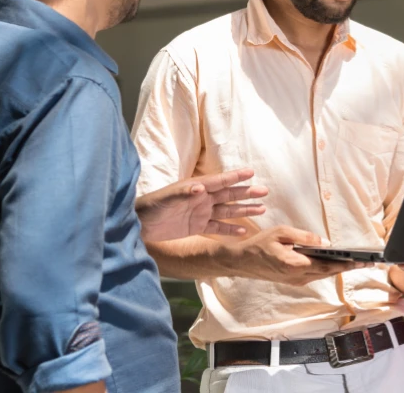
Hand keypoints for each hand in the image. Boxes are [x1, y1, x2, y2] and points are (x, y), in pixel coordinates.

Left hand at [136, 169, 267, 241]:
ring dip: (244, 210)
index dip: (235, 177)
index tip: (251, 172)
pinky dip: (231, 229)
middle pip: (228, 195)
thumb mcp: (166, 199)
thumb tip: (200, 187)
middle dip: (246, 193)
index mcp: (196, 188)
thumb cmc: (151, 207)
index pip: (220, 181)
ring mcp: (200, 213)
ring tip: (261, 209)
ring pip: (227, 211)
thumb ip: (183, 193)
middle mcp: (201, 199)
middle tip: (264, 191)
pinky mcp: (197, 227)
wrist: (139, 225)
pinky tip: (244, 230)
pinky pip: (218, 227)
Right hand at [226, 226, 368, 285]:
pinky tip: (336, 264)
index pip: (327, 264)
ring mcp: (296, 281)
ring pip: (324, 275)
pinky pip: (316, 276)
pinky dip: (328, 270)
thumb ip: (305, 237)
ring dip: (340, 269)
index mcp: (295, 264)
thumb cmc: (260, 244)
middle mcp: (298, 276)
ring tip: (356, 263)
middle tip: (367, 263)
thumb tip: (325, 242)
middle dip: (349, 267)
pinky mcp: (294, 281)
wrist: (243, 262)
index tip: (361, 261)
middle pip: (329, 272)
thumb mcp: (281, 232)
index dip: (346, 263)